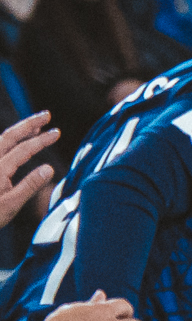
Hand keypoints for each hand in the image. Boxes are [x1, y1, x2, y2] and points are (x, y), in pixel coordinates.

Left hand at [0, 110, 57, 226]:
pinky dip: (10, 140)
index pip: (24, 149)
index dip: (41, 140)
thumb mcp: (12, 204)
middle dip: (29, 124)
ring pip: (2, 139)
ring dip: (19, 130)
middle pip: (10, 136)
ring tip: (35, 125)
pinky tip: (15, 141)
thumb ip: (30, 185)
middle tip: (46, 115)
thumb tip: (49, 168)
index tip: (56, 132)